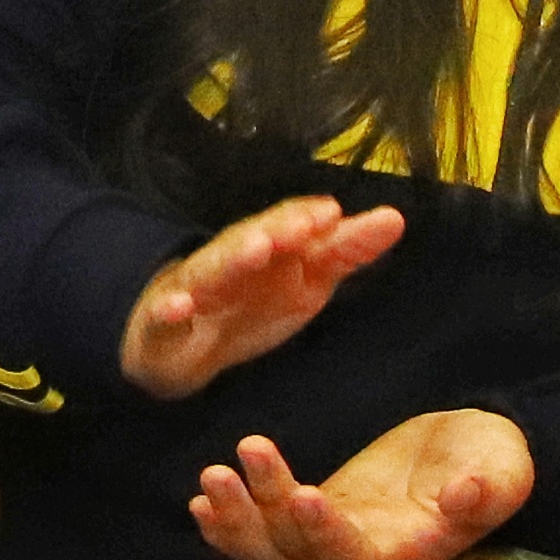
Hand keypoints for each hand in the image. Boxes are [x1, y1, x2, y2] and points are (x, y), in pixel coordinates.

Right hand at [121, 194, 410, 397]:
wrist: (180, 345)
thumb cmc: (251, 303)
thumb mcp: (306, 282)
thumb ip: (345, 251)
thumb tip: (394, 218)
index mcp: (268, 249)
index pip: (289, 225)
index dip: (308, 220)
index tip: (333, 214)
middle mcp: (231, 259)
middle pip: (253, 238)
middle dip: (277, 229)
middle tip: (302, 228)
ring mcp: (195, 287)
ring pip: (213, 268)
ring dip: (233, 257)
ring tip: (257, 249)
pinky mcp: (164, 319)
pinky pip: (165, 314)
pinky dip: (169, 308)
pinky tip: (179, 307)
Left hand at [191, 410, 535, 559]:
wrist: (474, 452)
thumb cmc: (493, 462)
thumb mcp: (504, 470)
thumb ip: (489, 488)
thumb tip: (466, 495)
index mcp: (404, 553)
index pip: (353, 558)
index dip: (325, 535)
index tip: (305, 495)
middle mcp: (361, 556)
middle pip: (297, 555)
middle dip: (259, 516)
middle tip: (224, 468)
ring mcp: (333, 536)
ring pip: (272, 549)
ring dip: (236, 519)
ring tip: (209, 479)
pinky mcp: (318, 511)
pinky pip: (266, 529)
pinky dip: (233, 520)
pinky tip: (200, 500)